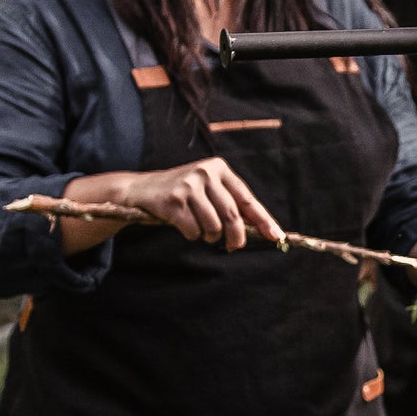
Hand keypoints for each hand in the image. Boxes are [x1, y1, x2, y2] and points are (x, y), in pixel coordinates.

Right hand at [62, 162, 284, 253]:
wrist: (141, 189)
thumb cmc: (183, 194)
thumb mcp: (209, 191)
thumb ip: (232, 205)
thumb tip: (261, 228)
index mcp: (219, 168)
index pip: (247, 200)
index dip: (263, 220)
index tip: (276, 236)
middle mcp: (205, 173)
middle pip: (232, 216)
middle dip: (235, 237)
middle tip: (233, 247)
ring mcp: (188, 185)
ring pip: (213, 226)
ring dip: (209, 236)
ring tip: (200, 230)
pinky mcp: (173, 200)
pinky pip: (193, 230)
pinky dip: (192, 235)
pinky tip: (183, 226)